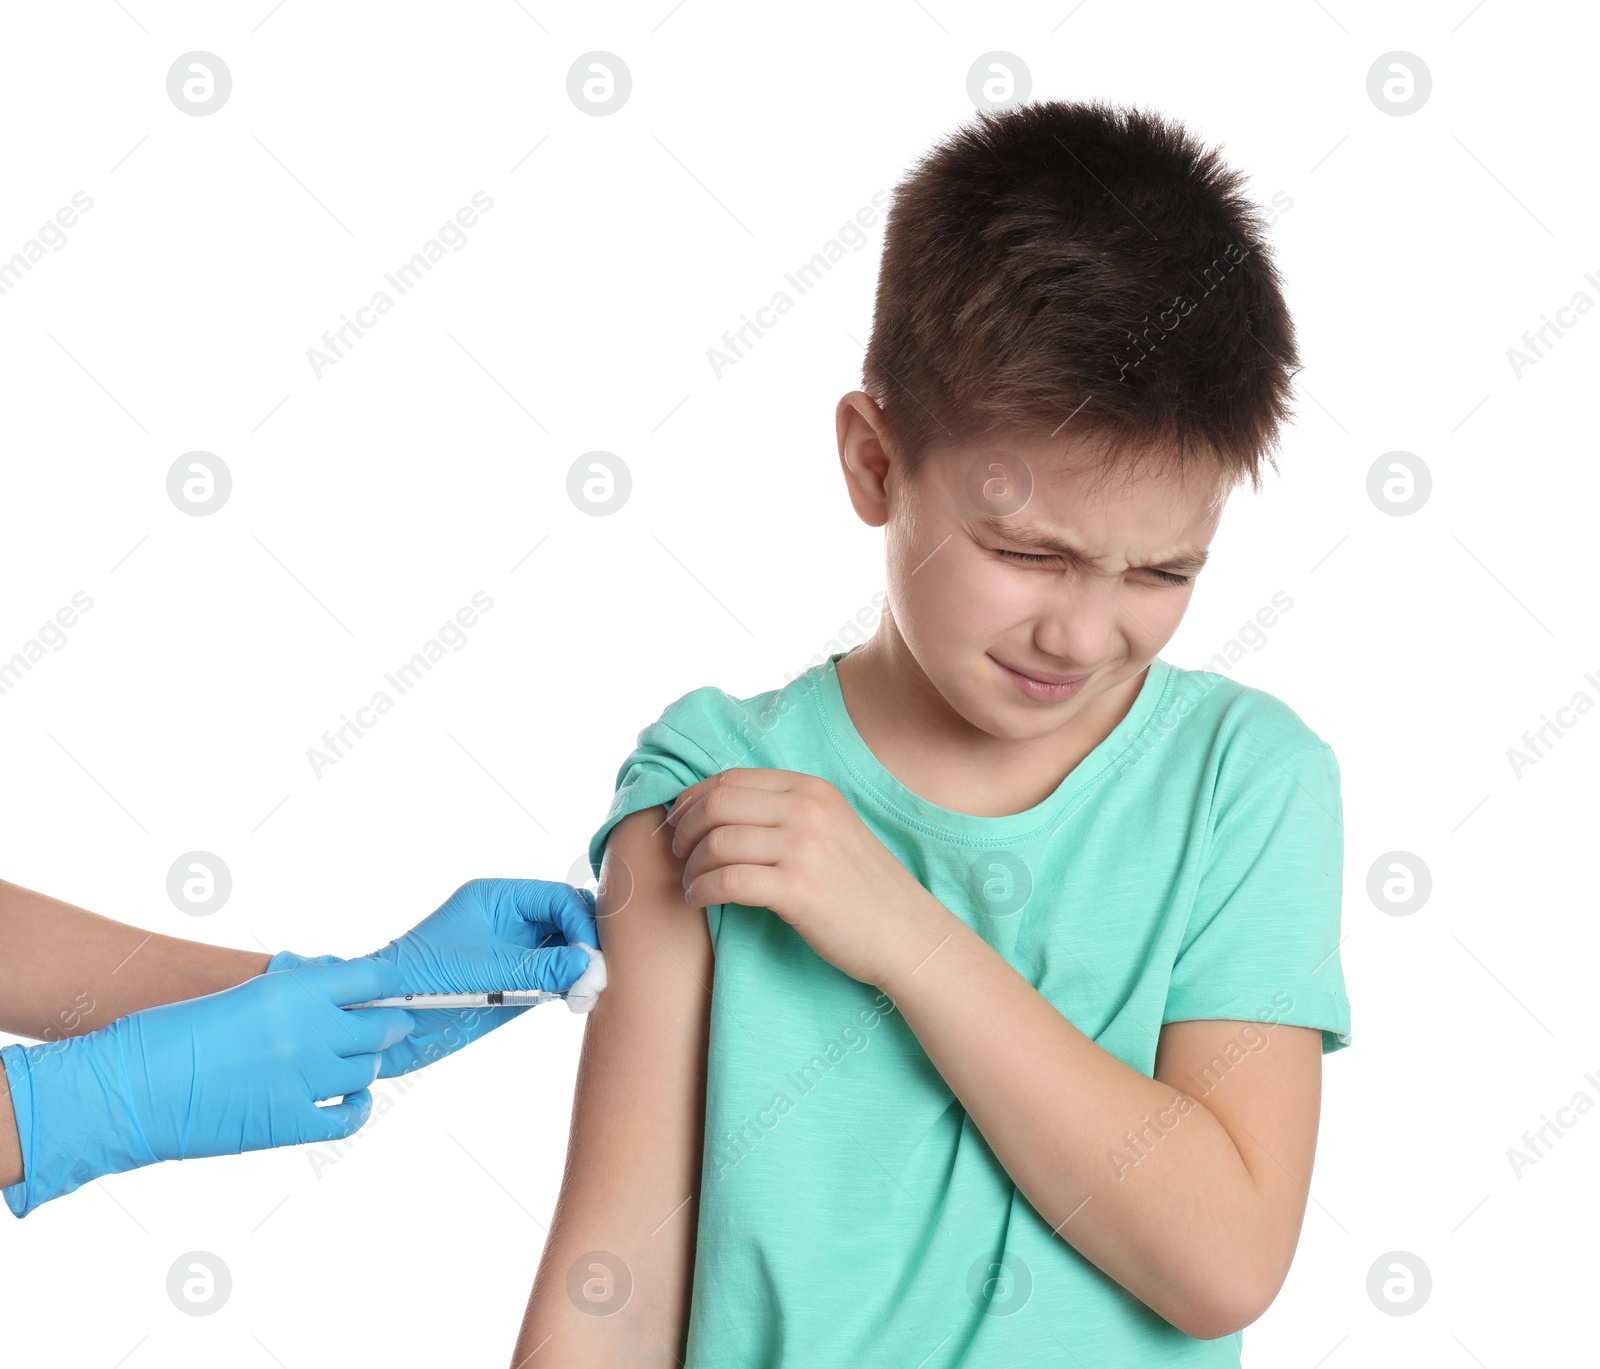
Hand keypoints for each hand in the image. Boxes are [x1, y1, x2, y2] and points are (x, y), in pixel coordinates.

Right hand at [1, 959, 413, 1217]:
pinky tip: (348, 1102)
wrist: (125, 1091)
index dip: (389, 988)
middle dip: (386, 1027)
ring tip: (349, 1066)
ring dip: (363, 1068)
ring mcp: (303, 1079)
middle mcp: (308, 1031)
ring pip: (367, 1071)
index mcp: (291, 990)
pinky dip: (355, 1110)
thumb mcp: (241, 995)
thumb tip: (334, 992)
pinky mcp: (290, 1124)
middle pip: (381, 1027)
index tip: (394, 994)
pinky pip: (349, 1118)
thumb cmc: (169, 1036)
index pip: (373, 979)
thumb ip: (294, 994)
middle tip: (385, 1029)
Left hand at [272, 878, 598, 1077]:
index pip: (557, 898)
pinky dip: (572, 987)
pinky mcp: (515, 984)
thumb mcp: (484, 972)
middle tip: (597, 977)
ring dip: (583, 969)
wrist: (382, 1024)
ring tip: (588, 994)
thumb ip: (541, 968)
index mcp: (497, 898)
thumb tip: (593, 966)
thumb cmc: (418, 984)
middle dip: (587, 945)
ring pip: (568, 950)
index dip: (581, 922)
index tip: (591, 956)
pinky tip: (579, 1000)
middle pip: (569, 920)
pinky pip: (556, 978)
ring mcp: (514, 953)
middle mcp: (510, 921)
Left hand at [666, 768, 939, 985]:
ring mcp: (804, 848)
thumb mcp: (831, 830)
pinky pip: (728, 880)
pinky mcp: (798, 889)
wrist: (907, 934)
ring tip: (690, 883)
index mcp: (812, 790)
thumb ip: (786, 813)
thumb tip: (718, 810)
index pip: (731, 779)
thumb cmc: (863, 889)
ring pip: (717, 841)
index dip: (693, 799)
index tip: (679, 823)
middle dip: (684, 829)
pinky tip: (700, 900)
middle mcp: (808, 810)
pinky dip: (702, 889)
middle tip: (676, 853)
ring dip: (690, 864)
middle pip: (717, 804)